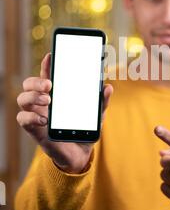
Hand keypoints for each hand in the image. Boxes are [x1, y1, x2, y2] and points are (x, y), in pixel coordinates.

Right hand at [16, 52, 112, 173]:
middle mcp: (42, 102)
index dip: (47, 64)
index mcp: (56, 94)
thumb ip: (102, 102)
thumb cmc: (84, 130)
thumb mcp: (96, 116)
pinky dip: (31, 116)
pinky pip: (23, 118)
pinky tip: (44, 118)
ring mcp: (36, 114)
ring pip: (22, 98)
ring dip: (33, 96)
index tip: (51, 55)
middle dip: (36, 81)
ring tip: (48, 100)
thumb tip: (108, 87)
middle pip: (28, 84)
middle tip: (50, 85)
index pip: (47, 74)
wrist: (79, 155)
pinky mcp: (34, 129)